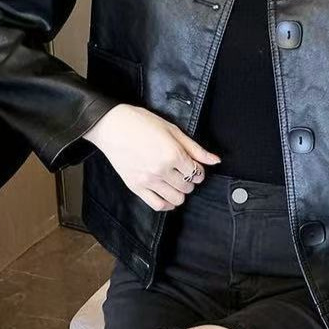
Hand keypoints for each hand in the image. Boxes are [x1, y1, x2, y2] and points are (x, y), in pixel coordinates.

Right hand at [82, 103, 220, 210]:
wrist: (112, 126)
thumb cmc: (142, 123)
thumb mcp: (173, 130)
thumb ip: (195, 148)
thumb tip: (215, 160)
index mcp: (173, 154)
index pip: (197, 173)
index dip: (199, 170)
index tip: (195, 166)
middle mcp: (162, 170)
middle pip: (187, 187)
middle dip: (190, 180)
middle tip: (184, 171)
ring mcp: (148, 180)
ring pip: (176, 199)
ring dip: (180, 192)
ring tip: (175, 181)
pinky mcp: (135, 187)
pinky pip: (157, 205)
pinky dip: (166, 204)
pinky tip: (167, 195)